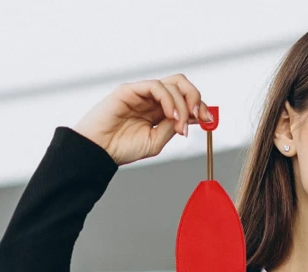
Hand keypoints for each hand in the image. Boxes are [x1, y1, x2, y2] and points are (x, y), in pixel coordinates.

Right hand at [72, 74, 212, 165]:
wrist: (99, 151)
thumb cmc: (122, 148)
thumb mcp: (156, 142)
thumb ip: (171, 127)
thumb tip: (188, 118)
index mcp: (159, 111)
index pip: (185, 99)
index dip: (199, 107)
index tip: (208, 120)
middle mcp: (152, 99)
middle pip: (181, 84)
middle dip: (196, 98)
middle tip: (199, 116)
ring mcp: (141, 93)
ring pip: (172, 84)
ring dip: (182, 104)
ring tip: (180, 125)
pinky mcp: (130, 89)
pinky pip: (155, 86)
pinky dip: (169, 100)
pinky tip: (171, 116)